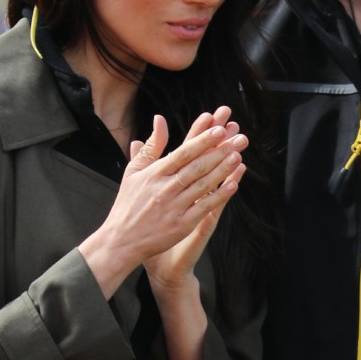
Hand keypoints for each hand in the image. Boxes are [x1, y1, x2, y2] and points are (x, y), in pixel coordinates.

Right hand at [78, 110, 244, 297]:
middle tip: (239, 139)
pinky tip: (233, 185)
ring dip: (222, 170)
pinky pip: (204, 207)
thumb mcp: (134, 171)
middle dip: (219, 151)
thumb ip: (151, 146)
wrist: (121, 241)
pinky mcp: (181, 225)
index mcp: (154, 174)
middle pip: (196, 166)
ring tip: (238, 156)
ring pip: (203, 185)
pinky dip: (219, 196)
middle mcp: (165, 189)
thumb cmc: (128, 204)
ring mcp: (174, 207)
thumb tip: (160, 119)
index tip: (219, 129)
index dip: (202, 140)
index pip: (182, 153)